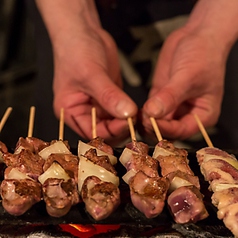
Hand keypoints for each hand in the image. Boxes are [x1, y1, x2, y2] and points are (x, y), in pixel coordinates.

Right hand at [51, 18, 136, 144]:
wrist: (83, 32)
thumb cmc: (75, 50)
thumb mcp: (91, 74)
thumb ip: (109, 95)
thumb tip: (127, 113)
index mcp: (70, 112)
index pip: (91, 132)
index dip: (109, 132)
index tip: (127, 123)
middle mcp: (83, 112)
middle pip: (104, 131)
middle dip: (119, 128)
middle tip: (134, 120)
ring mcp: (97, 105)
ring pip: (114, 123)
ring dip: (126, 121)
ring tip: (137, 115)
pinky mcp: (109, 98)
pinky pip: (120, 111)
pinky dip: (129, 113)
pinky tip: (137, 110)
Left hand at [141, 27, 224, 141]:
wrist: (196, 35)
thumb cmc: (203, 55)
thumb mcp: (188, 77)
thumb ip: (170, 96)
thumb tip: (153, 113)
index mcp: (202, 115)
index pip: (182, 131)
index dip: (166, 129)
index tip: (151, 122)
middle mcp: (187, 114)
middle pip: (168, 130)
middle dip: (154, 127)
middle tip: (142, 119)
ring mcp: (172, 106)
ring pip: (156, 122)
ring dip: (146, 121)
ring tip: (137, 114)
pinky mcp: (160, 98)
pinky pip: (150, 111)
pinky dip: (143, 112)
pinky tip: (135, 109)